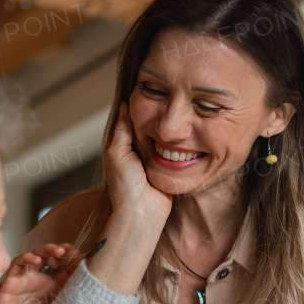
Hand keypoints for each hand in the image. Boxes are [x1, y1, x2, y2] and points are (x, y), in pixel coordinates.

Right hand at [0, 243, 78, 303]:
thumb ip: (70, 298)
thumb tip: (90, 284)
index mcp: (53, 286)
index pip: (65, 265)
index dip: (72, 258)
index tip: (81, 255)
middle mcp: (41, 279)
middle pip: (52, 256)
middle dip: (62, 250)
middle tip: (71, 251)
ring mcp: (26, 278)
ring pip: (36, 255)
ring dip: (48, 249)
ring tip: (58, 251)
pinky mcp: (11, 281)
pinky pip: (17, 263)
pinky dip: (26, 258)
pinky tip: (36, 260)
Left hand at [105, 102, 171, 224]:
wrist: (142, 212)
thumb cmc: (125, 185)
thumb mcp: (118, 153)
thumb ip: (122, 130)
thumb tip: (124, 106)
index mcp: (123, 147)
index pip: (132, 121)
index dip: (140, 108)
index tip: (150, 90)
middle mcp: (138, 152)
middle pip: (150, 127)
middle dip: (158, 116)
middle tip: (170, 98)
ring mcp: (154, 160)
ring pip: (164, 137)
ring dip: (170, 129)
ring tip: (179, 112)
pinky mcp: (168, 168)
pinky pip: (175, 152)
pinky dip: (180, 144)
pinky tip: (186, 132)